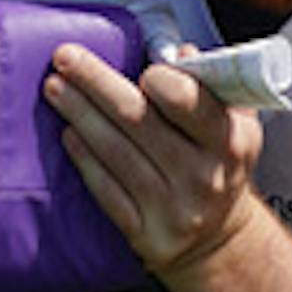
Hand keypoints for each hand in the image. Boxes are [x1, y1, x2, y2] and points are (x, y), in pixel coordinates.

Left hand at [42, 43, 265, 280]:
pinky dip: (85, 158)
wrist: (218, 237)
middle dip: (96, 83)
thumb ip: (211, 88)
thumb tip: (179, 53)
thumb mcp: (234, 126)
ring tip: (56, 87)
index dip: (162, 81)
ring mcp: (172, 209)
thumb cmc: (218, 166)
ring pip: (115, 153)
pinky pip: (106, 190)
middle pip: (138, 120)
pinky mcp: (145, 233)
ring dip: (80, 114)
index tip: (138, 66)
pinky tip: (70, 134)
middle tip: (65, 57)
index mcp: (230, 142)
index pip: (192, 104)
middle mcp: (203, 178)